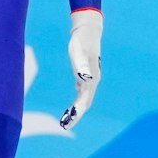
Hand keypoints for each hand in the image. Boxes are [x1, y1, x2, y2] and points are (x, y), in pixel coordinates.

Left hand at [60, 8, 102, 128]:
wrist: (88, 32)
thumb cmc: (81, 41)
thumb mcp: (78, 51)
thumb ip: (82, 64)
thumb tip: (86, 79)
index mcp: (92, 78)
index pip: (85, 100)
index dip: (77, 112)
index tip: (67, 123)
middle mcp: (93, 81)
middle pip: (85, 103)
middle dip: (76, 116)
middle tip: (64, 126)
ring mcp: (90, 80)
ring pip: (84, 101)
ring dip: (76, 112)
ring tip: (64, 122)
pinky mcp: (85, 78)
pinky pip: (81, 95)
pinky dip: (75, 104)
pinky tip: (69, 110)